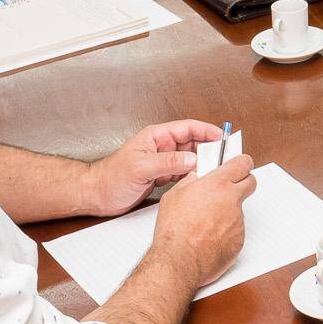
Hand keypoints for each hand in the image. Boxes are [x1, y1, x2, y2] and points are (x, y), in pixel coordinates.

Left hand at [82, 118, 228, 217]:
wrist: (98, 195)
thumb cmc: (111, 177)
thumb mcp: (141, 167)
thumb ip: (167, 162)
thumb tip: (191, 160)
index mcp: (156, 137)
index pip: (187, 128)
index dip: (206, 130)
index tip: (221, 136)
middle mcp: (161, 147)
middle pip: (192, 142)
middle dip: (209, 147)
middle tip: (224, 155)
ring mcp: (163, 161)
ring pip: (190, 158)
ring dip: (203, 163)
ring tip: (216, 168)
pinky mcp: (162, 176)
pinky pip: (184, 172)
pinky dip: (193, 175)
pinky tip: (201, 180)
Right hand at [150, 155, 255, 286]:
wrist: (180, 260)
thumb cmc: (174, 230)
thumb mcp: (174, 196)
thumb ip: (190, 182)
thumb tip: (195, 179)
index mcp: (217, 185)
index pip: (242, 164)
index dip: (242, 162)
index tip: (240, 163)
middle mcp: (232, 201)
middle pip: (250, 183)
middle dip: (242, 182)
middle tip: (229, 187)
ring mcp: (238, 222)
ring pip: (239, 209)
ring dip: (228, 211)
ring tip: (206, 222)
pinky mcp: (239, 240)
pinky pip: (236, 230)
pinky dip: (226, 231)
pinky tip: (208, 236)